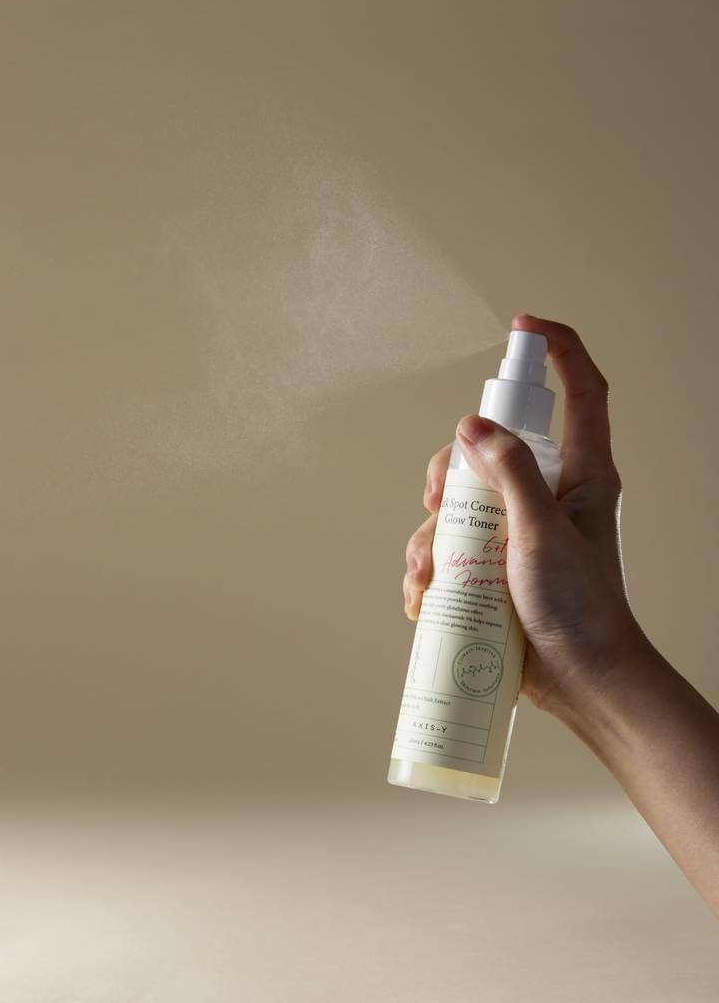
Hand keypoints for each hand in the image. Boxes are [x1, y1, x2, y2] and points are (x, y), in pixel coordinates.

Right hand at [402, 313, 649, 718]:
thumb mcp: (543, 532)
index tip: (520, 327)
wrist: (582, 681)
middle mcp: (548, 494)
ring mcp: (518, 530)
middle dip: (450, 469)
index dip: (557, 349)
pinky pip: (450, 548)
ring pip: (459, 502)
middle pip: (490, 447)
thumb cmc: (582, 609)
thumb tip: (472, 425)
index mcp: (582, 474)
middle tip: (437, 500)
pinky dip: (430, 567)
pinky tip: (425, 596)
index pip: (580, 392)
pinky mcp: (494, 566)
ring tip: (430, 574)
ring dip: (432, 533)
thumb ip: (511, 472)